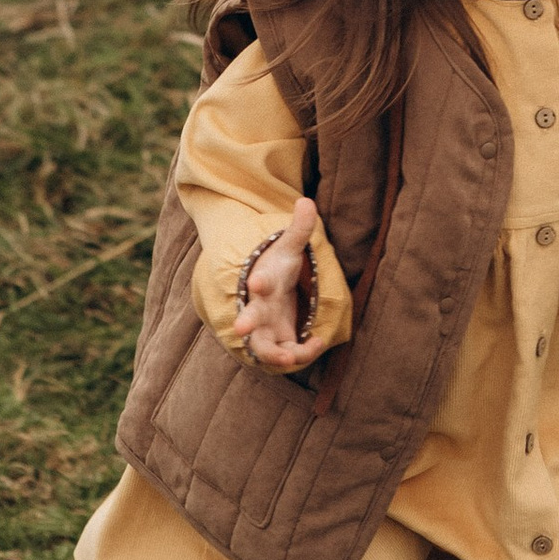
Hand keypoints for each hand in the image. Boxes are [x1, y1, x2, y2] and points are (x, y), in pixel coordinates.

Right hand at [239, 200, 329, 369]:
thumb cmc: (278, 266)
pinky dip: (301, 353)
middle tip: (241, 328)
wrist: (271, 288)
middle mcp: (259, 307)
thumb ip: (299, 228)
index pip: (258, 279)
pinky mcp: (279, 341)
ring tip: (289, 359)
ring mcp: (266, 328)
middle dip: (246, 322)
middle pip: (248, 317)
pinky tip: (318, 341)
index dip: (258, 281)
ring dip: (273, 355)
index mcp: (263, 281)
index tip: (257, 282)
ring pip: (263, 347)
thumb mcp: (290, 247)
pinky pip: (286, 354)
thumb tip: (306, 200)